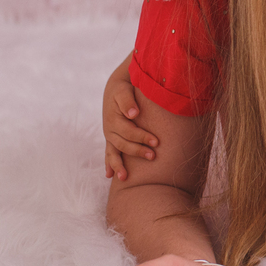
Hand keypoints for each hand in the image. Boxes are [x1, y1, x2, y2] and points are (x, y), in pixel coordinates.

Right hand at [102, 59, 156, 180]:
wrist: (116, 88)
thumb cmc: (124, 89)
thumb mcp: (124, 90)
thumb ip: (127, 101)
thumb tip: (133, 114)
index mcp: (114, 118)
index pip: (129, 131)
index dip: (142, 137)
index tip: (156, 142)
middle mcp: (109, 129)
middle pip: (123, 143)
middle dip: (137, 151)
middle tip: (153, 156)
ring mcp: (109, 135)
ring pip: (113, 152)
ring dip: (118, 165)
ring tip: (124, 178)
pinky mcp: (111, 138)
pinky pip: (108, 153)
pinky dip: (109, 163)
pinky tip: (110, 176)